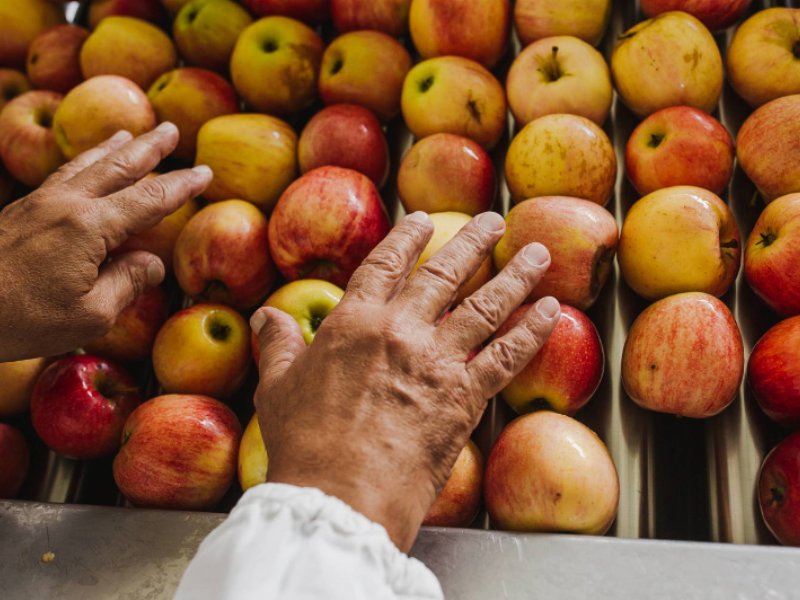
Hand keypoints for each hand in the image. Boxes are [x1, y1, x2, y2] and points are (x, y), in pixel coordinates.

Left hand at [0, 123, 211, 361]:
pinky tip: (83, 165)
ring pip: (84, 164)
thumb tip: (151, 262)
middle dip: (148, 148)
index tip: (204, 173)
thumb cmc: (21, 320)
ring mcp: (38, 203)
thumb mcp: (89, 315)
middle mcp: (64, 204)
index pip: (148, 199)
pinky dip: (82, 162)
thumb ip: (127, 284)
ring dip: (112, 148)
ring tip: (128, 133)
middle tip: (170, 130)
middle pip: (115, 166)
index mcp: (88, 227)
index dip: (180, 186)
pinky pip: (61, 174)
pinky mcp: (19, 211)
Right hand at [251, 211, 559, 551]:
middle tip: (494, 220)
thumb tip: (267, 316)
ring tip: (536, 253)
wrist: (343, 492)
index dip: (406, 238)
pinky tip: (552, 310)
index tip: (423, 220)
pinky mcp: (467, 395)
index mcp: (353, 321)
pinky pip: (508, 354)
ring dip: (515, 276)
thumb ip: (279, 345)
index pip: (385, 264)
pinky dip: (534, 331)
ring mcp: (438, 360)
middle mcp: (401, 329)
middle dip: (473, 241)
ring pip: (486, 305)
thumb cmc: (305, 444)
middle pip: (445, 273)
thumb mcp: (279, 388)